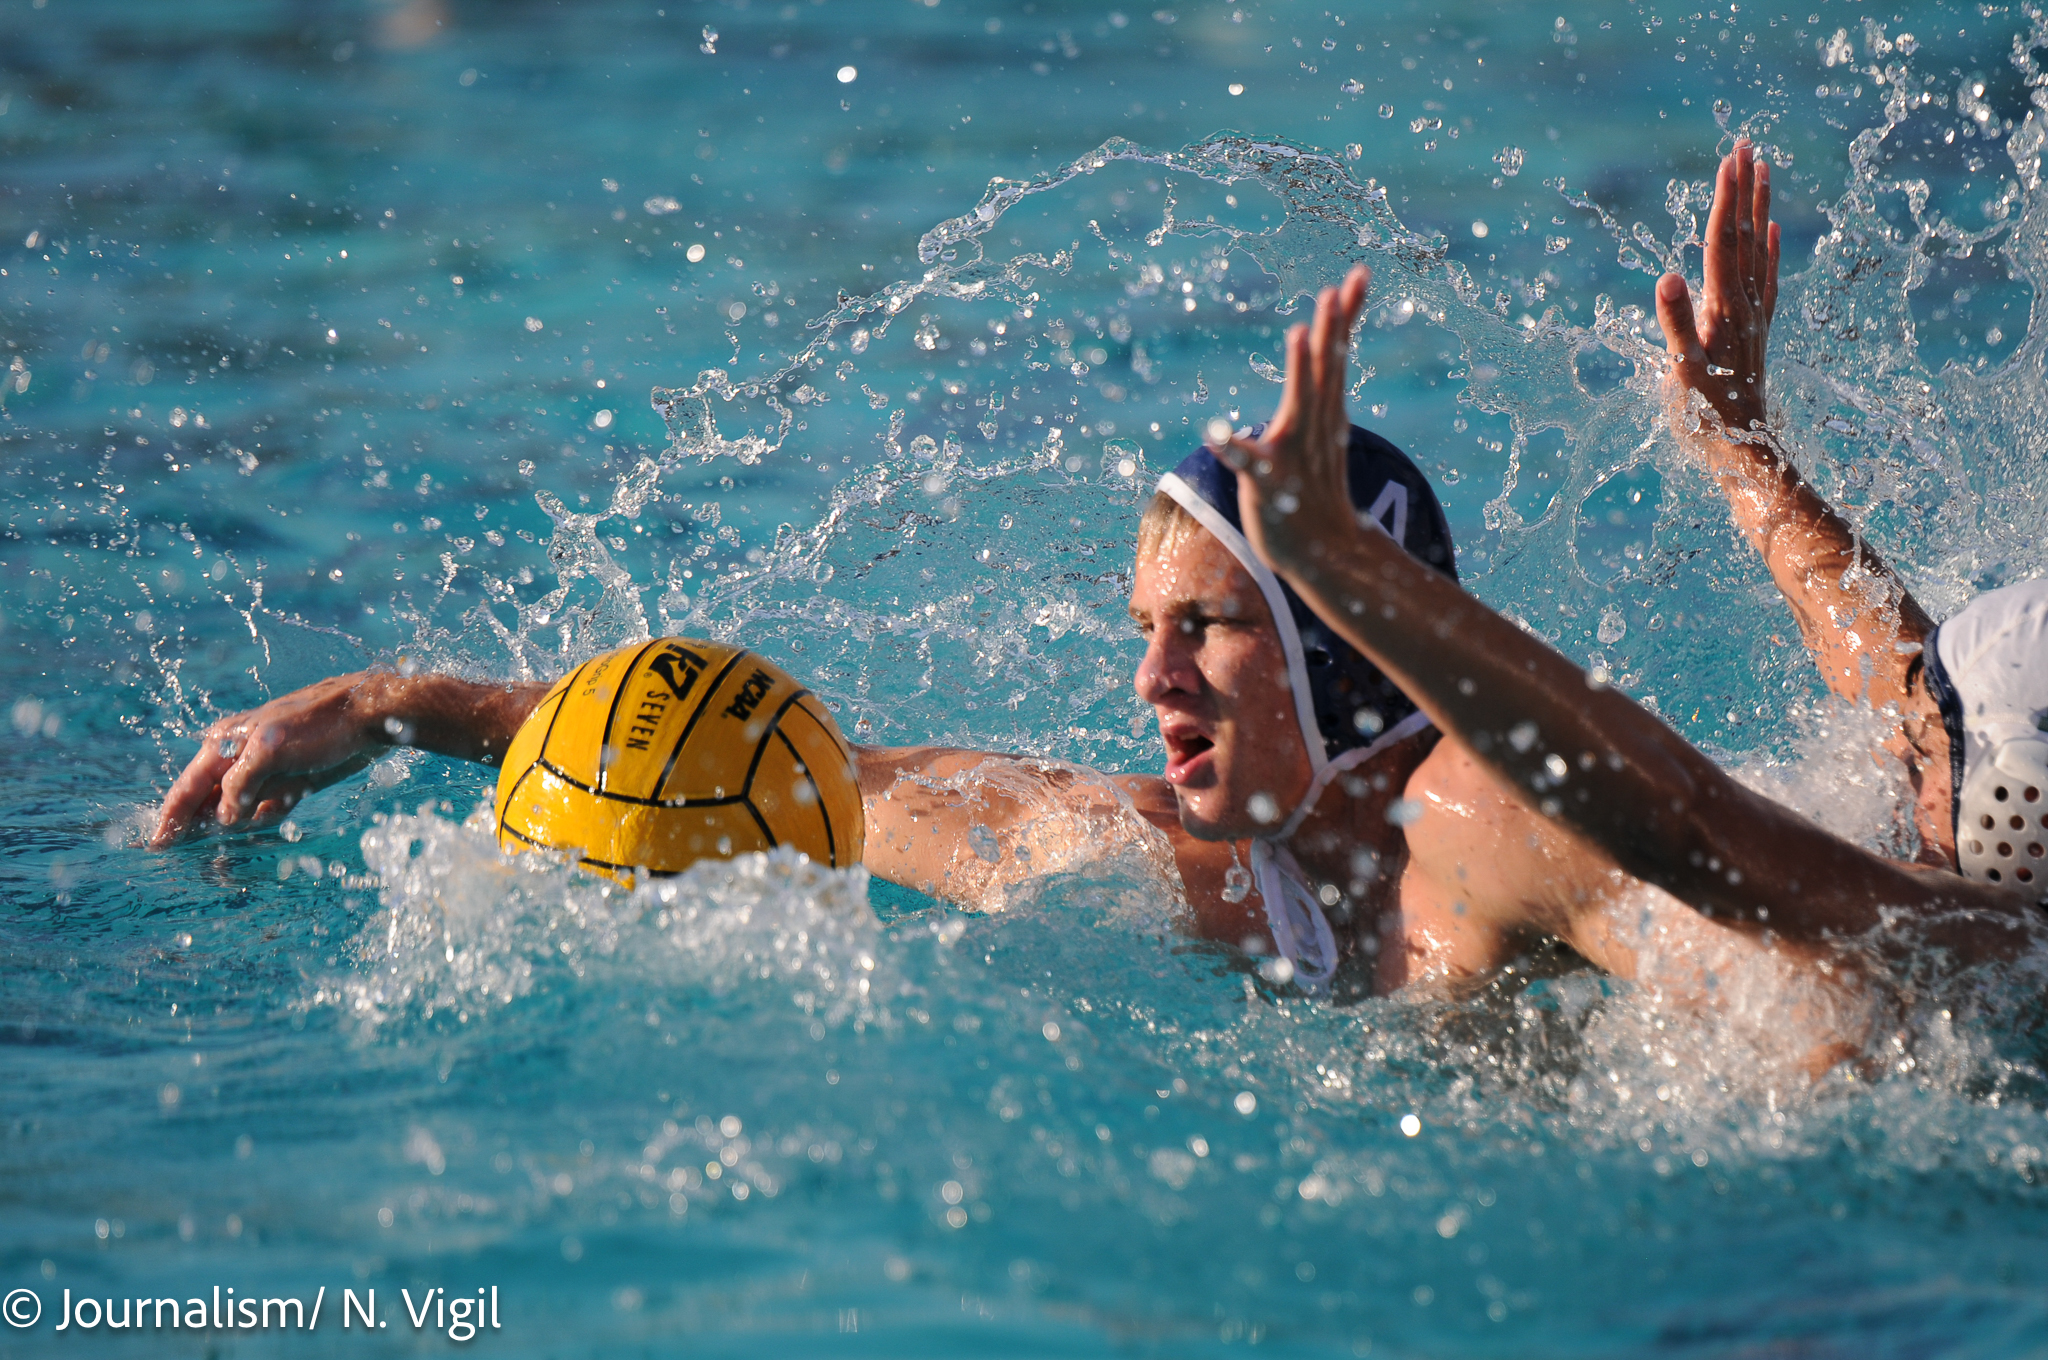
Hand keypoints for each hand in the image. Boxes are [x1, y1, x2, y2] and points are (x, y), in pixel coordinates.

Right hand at [149, 672, 390, 846]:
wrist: (371, 715)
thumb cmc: (319, 726)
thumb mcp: (272, 750)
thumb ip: (242, 784)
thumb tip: (223, 818)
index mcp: (225, 744)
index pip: (188, 787)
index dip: (172, 817)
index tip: (157, 845)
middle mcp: (240, 757)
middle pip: (209, 800)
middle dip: (199, 824)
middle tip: (181, 850)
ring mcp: (266, 770)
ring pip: (239, 807)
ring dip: (238, 821)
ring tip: (237, 828)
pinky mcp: (293, 780)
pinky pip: (269, 807)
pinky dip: (266, 816)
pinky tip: (272, 813)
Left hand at [1214, 264, 1373, 581]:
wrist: (1327, 553)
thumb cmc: (1316, 488)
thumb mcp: (1325, 431)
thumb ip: (1322, 391)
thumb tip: (1329, 349)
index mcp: (1326, 413)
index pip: (1338, 355)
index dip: (1345, 315)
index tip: (1358, 275)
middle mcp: (1314, 427)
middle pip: (1327, 371)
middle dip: (1331, 330)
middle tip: (1336, 289)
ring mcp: (1294, 455)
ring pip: (1299, 407)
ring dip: (1300, 372)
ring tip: (1299, 334)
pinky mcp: (1269, 483)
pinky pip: (1249, 463)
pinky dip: (1234, 448)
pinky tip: (1215, 432)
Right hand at [1656, 140, 1778, 433]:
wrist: (1746, 453)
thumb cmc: (1708, 421)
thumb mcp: (1682, 375)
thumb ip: (1675, 325)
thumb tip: (1666, 277)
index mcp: (1723, 310)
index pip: (1723, 242)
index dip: (1725, 199)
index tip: (1729, 157)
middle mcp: (1743, 306)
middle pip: (1743, 236)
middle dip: (1743, 190)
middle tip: (1745, 145)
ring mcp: (1753, 318)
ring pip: (1756, 251)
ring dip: (1757, 208)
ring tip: (1761, 171)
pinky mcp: (1755, 332)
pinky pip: (1765, 280)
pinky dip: (1769, 250)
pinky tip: (1771, 232)